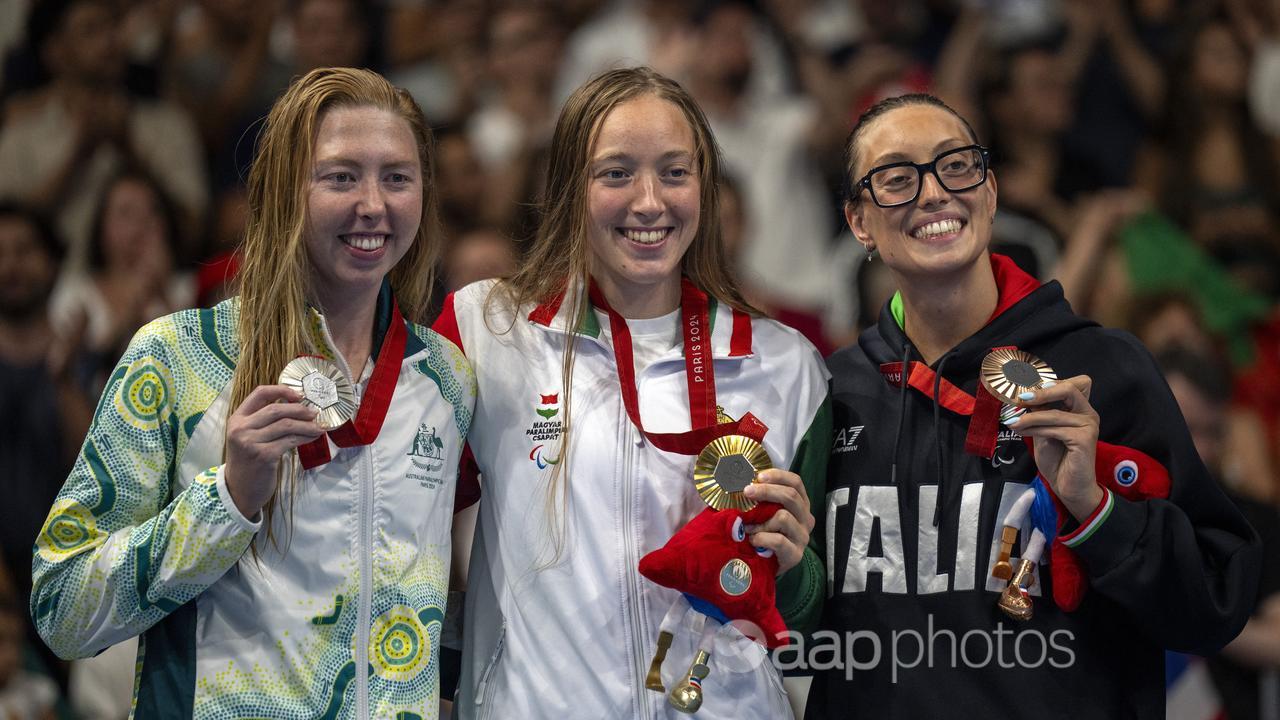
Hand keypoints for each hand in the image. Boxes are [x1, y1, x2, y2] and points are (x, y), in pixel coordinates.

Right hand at [224, 385, 323, 518]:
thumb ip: (262, 422)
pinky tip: (313, 437)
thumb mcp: (247, 437)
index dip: (281, 390)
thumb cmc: (248, 461)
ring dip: (307, 425)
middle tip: (315, 413)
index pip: (259, 394)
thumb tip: (297, 407)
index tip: (299, 395)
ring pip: (286, 425)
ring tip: (318, 427)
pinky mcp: (263, 455)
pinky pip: (290, 441)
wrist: (238, 491)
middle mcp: (241, 428)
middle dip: (299, 409)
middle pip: (276, 409)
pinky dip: (305, 437)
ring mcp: (251, 442)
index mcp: (237, 419)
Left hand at [743, 469, 814, 574]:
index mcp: (800, 504)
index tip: (759, 476)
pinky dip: (761, 538)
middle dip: (766, 491)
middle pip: (791, 496)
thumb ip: (761, 499)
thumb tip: (740, 481)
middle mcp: (805, 519)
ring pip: (783, 517)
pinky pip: (778, 540)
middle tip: (747, 492)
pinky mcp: (795, 554)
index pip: (796, 482)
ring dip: (760, 520)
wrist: (768, 567)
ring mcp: (802, 537)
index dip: (778, 476)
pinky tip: (752, 540)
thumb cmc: (765, 534)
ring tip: (747, 526)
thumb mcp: (765, 514)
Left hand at [1005, 375, 1103, 520]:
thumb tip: (1023, 395)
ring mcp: (1089, 425)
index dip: (1050, 381)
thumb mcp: (1043, 430)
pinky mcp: (1085, 439)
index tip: (1025, 386)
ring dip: (1030, 417)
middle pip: (1071, 387)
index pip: (1072, 383)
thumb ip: (1039, 413)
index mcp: (1080, 409)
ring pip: (1055, 412)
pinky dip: (1035, 429)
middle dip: (1043, 390)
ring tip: (1012, 422)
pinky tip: (1021, 431)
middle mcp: (1088, 413)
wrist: (1068, 486)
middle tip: (1020, 397)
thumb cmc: (1056, 458)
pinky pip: (1054, 429)